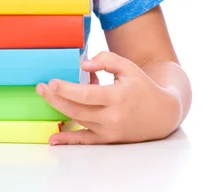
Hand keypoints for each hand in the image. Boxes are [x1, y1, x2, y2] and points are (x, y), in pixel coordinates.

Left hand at [36, 51, 180, 144]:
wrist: (161, 113)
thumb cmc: (142, 86)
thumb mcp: (127, 66)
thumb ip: (105, 60)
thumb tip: (84, 63)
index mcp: (117, 97)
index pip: (87, 95)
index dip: (67, 89)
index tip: (52, 82)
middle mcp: (113, 116)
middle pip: (77, 109)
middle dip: (55, 98)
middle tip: (40, 87)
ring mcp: (109, 130)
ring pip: (78, 120)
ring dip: (60, 108)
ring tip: (47, 94)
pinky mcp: (108, 139)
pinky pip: (85, 141)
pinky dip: (68, 140)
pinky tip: (53, 139)